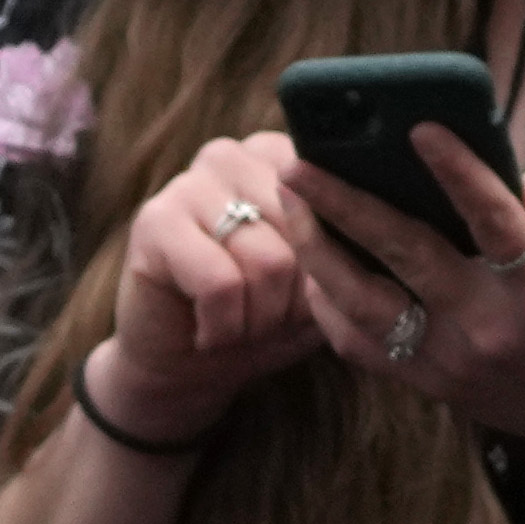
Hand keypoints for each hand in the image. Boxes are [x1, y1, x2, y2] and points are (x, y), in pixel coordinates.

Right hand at [100, 147, 333, 446]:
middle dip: (295, 296)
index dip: (332, 263)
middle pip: (306, 233)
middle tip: (266, 315)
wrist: (190, 367)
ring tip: (238, 322)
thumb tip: (370, 224)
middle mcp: (233, 155)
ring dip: (260, 317)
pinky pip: (222, 284)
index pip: (336, 199)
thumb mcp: (323, 283)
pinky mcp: (154, 221)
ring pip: (268, 261)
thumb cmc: (266, 318)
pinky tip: (208, 331)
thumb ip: (345, 243)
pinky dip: (224, 327)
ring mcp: (188, 182)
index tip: (308, 290)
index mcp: (280, 156)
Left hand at [290, 127, 524, 484]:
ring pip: (363, 305)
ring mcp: (450, 361)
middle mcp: (487, 327)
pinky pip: (360, 345)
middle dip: (345, 205)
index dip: (456, 171)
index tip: (419, 126)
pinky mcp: (429, 383)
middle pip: (403, 257)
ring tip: (291, 202)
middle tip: (301, 162)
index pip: (492, 220)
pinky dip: (328, 303)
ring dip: (319, 251)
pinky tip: (314, 261)